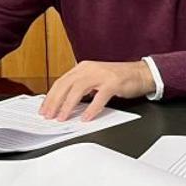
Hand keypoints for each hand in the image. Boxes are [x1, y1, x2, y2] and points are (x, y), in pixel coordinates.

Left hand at [39, 60, 154, 120]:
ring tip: (62, 117)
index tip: (44, 108)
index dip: (50, 96)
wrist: (141, 73)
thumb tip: (64, 103)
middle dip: (54, 101)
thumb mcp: (95, 79)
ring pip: (78, 89)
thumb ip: (81, 88)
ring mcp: (102, 75)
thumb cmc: (119, 78)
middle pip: (66, 84)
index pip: (61, 81)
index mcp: (83, 68)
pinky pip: (99, 97)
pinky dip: (91, 109)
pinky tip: (86, 118)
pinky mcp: (113, 83)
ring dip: (68, 105)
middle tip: (48, 115)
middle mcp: (90, 68)